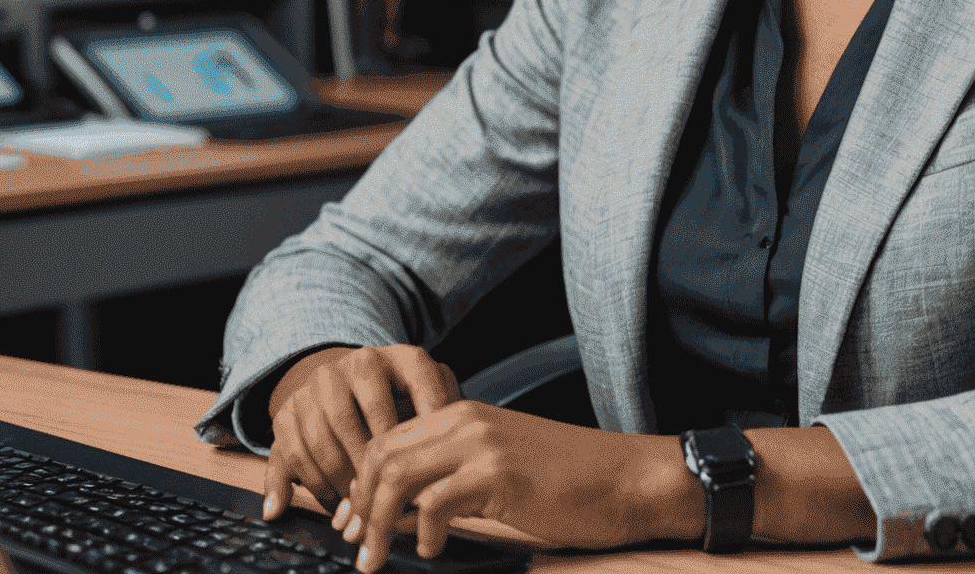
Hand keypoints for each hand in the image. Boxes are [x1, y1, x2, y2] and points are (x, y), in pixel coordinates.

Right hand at [262, 344, 460, 518]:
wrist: (347, 380)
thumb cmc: (402, 401)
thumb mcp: (431, 397)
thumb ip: (447, 415)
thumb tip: (456, 444)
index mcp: (401, 357)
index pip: (421, 381)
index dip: (430, 422)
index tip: (436, 461)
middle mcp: (360, 363)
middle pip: (370, 415)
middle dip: (379, 464)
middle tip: (391, 497)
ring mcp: (321, 384)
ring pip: (328, 438)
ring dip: (345, 480)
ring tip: (364, 506)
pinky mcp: (289, 409)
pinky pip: (295, 452)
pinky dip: (312, 484)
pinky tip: (332, 502)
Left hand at [330, 402, 699, 571]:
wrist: (624, 478)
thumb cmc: (567, 480)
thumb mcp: (501, 467)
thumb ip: (453, 476)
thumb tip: (401, 512)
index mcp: (463, 414)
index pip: (387, 440)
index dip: (359, 485)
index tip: (350, 524)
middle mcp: (466, 420)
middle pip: (382, 455)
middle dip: (358, 507)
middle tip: (357, 549)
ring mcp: (482, 444)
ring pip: (398, 476)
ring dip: (377, 524)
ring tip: (376, 559)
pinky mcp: (499, 474)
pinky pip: (435, 503)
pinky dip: (421, 532)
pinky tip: (431, 549)